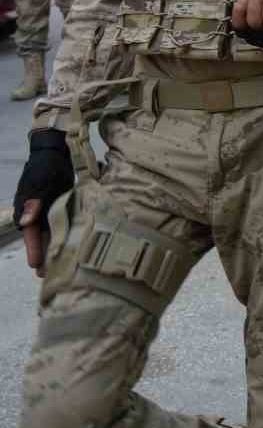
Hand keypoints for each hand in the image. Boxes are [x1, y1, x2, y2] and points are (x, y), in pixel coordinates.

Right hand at [14, 129, 73, 278]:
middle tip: (48, 275)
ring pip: (51, 233)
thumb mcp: (39, 184)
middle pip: (40, 238)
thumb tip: (24, 223)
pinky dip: (65, 234)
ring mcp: (49, 210)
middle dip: (43, 255)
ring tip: (59, 266)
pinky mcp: (61, 206)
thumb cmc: (44, 167)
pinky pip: (62, 224)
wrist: (55, 153)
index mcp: (28, 210)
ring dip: (54, 247)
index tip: (35, 266)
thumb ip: (33, 203)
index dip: (32, 250)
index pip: (29, 234)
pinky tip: (73, 244)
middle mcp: (37, 213)